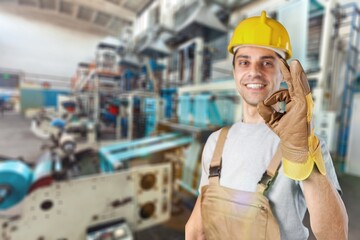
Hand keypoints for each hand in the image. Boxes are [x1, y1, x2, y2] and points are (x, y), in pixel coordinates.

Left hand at [257, 58, 325, 179]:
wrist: (293, 144)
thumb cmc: (286, 133)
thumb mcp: (272, 120)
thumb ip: (265, 111)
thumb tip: (260, 102)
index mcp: (293, 103)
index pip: (283, 93)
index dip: (272, 97)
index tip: (265, 104)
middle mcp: (299, 101)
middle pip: (293, 83)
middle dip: (288, 72)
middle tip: (283, 61)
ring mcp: (302, 102)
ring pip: (298, 84)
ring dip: (295, 72)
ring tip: (293, 61)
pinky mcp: (303, 104)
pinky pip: (300, 89)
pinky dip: (298, 78)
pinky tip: (296, 68)